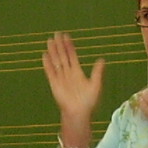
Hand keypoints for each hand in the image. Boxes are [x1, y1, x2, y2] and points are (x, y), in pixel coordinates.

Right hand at [41, 32, 103, 147]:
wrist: (78, 113)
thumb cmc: (88, 102)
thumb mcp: (96, 85)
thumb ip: (97, 72)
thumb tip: (102, 59)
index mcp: (77, 72)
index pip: (72, 55)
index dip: (69, 46)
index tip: (66, 36)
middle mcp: (68, 73)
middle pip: (63, 56)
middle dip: (60, 45)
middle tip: (56, 34)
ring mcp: (60, 78)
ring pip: (56, 61)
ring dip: (53, 51)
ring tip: (49, 41)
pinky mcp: (54, 84)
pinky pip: (50, 72)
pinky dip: (47, 64)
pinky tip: (45, 55)